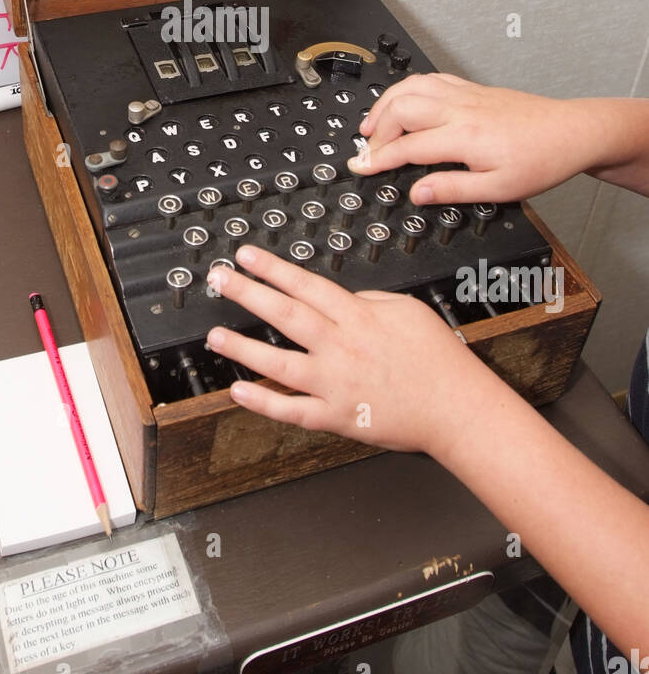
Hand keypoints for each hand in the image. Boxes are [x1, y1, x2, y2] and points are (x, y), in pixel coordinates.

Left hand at [205, 244, 491, 452]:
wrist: (457, 407)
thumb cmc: (439, 360)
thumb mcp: (408, 311)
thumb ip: (371, 300)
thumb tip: (344, 298)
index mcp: (359, 317)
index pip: (307, 286)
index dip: (273, 269)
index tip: (247, 257)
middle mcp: (342, 347)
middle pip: (286, 314)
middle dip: (248, 294)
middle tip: (219, 280)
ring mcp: (337, 383)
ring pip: (280, 363)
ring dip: (244, 347)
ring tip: (215, 335)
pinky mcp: (338, 417)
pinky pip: (293, 410)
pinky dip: (264, 403)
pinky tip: (239, 391)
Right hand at [348, 73, 597, 204]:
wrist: (571, 132)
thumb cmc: (541, 160)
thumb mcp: (499, 189)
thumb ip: (453, 189)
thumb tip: (417, 193)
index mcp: (464, 137)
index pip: (407, 146)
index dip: (378, 158)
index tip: (361, 167)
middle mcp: (460, 110)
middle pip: (400, 108)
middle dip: (375, 130)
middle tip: (367, 151)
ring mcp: (465, 95)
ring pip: (411, 87)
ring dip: (385, 104)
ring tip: (372, 124)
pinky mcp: (472, 88)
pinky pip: (430, 79)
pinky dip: (407, 89)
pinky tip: (402, 102)